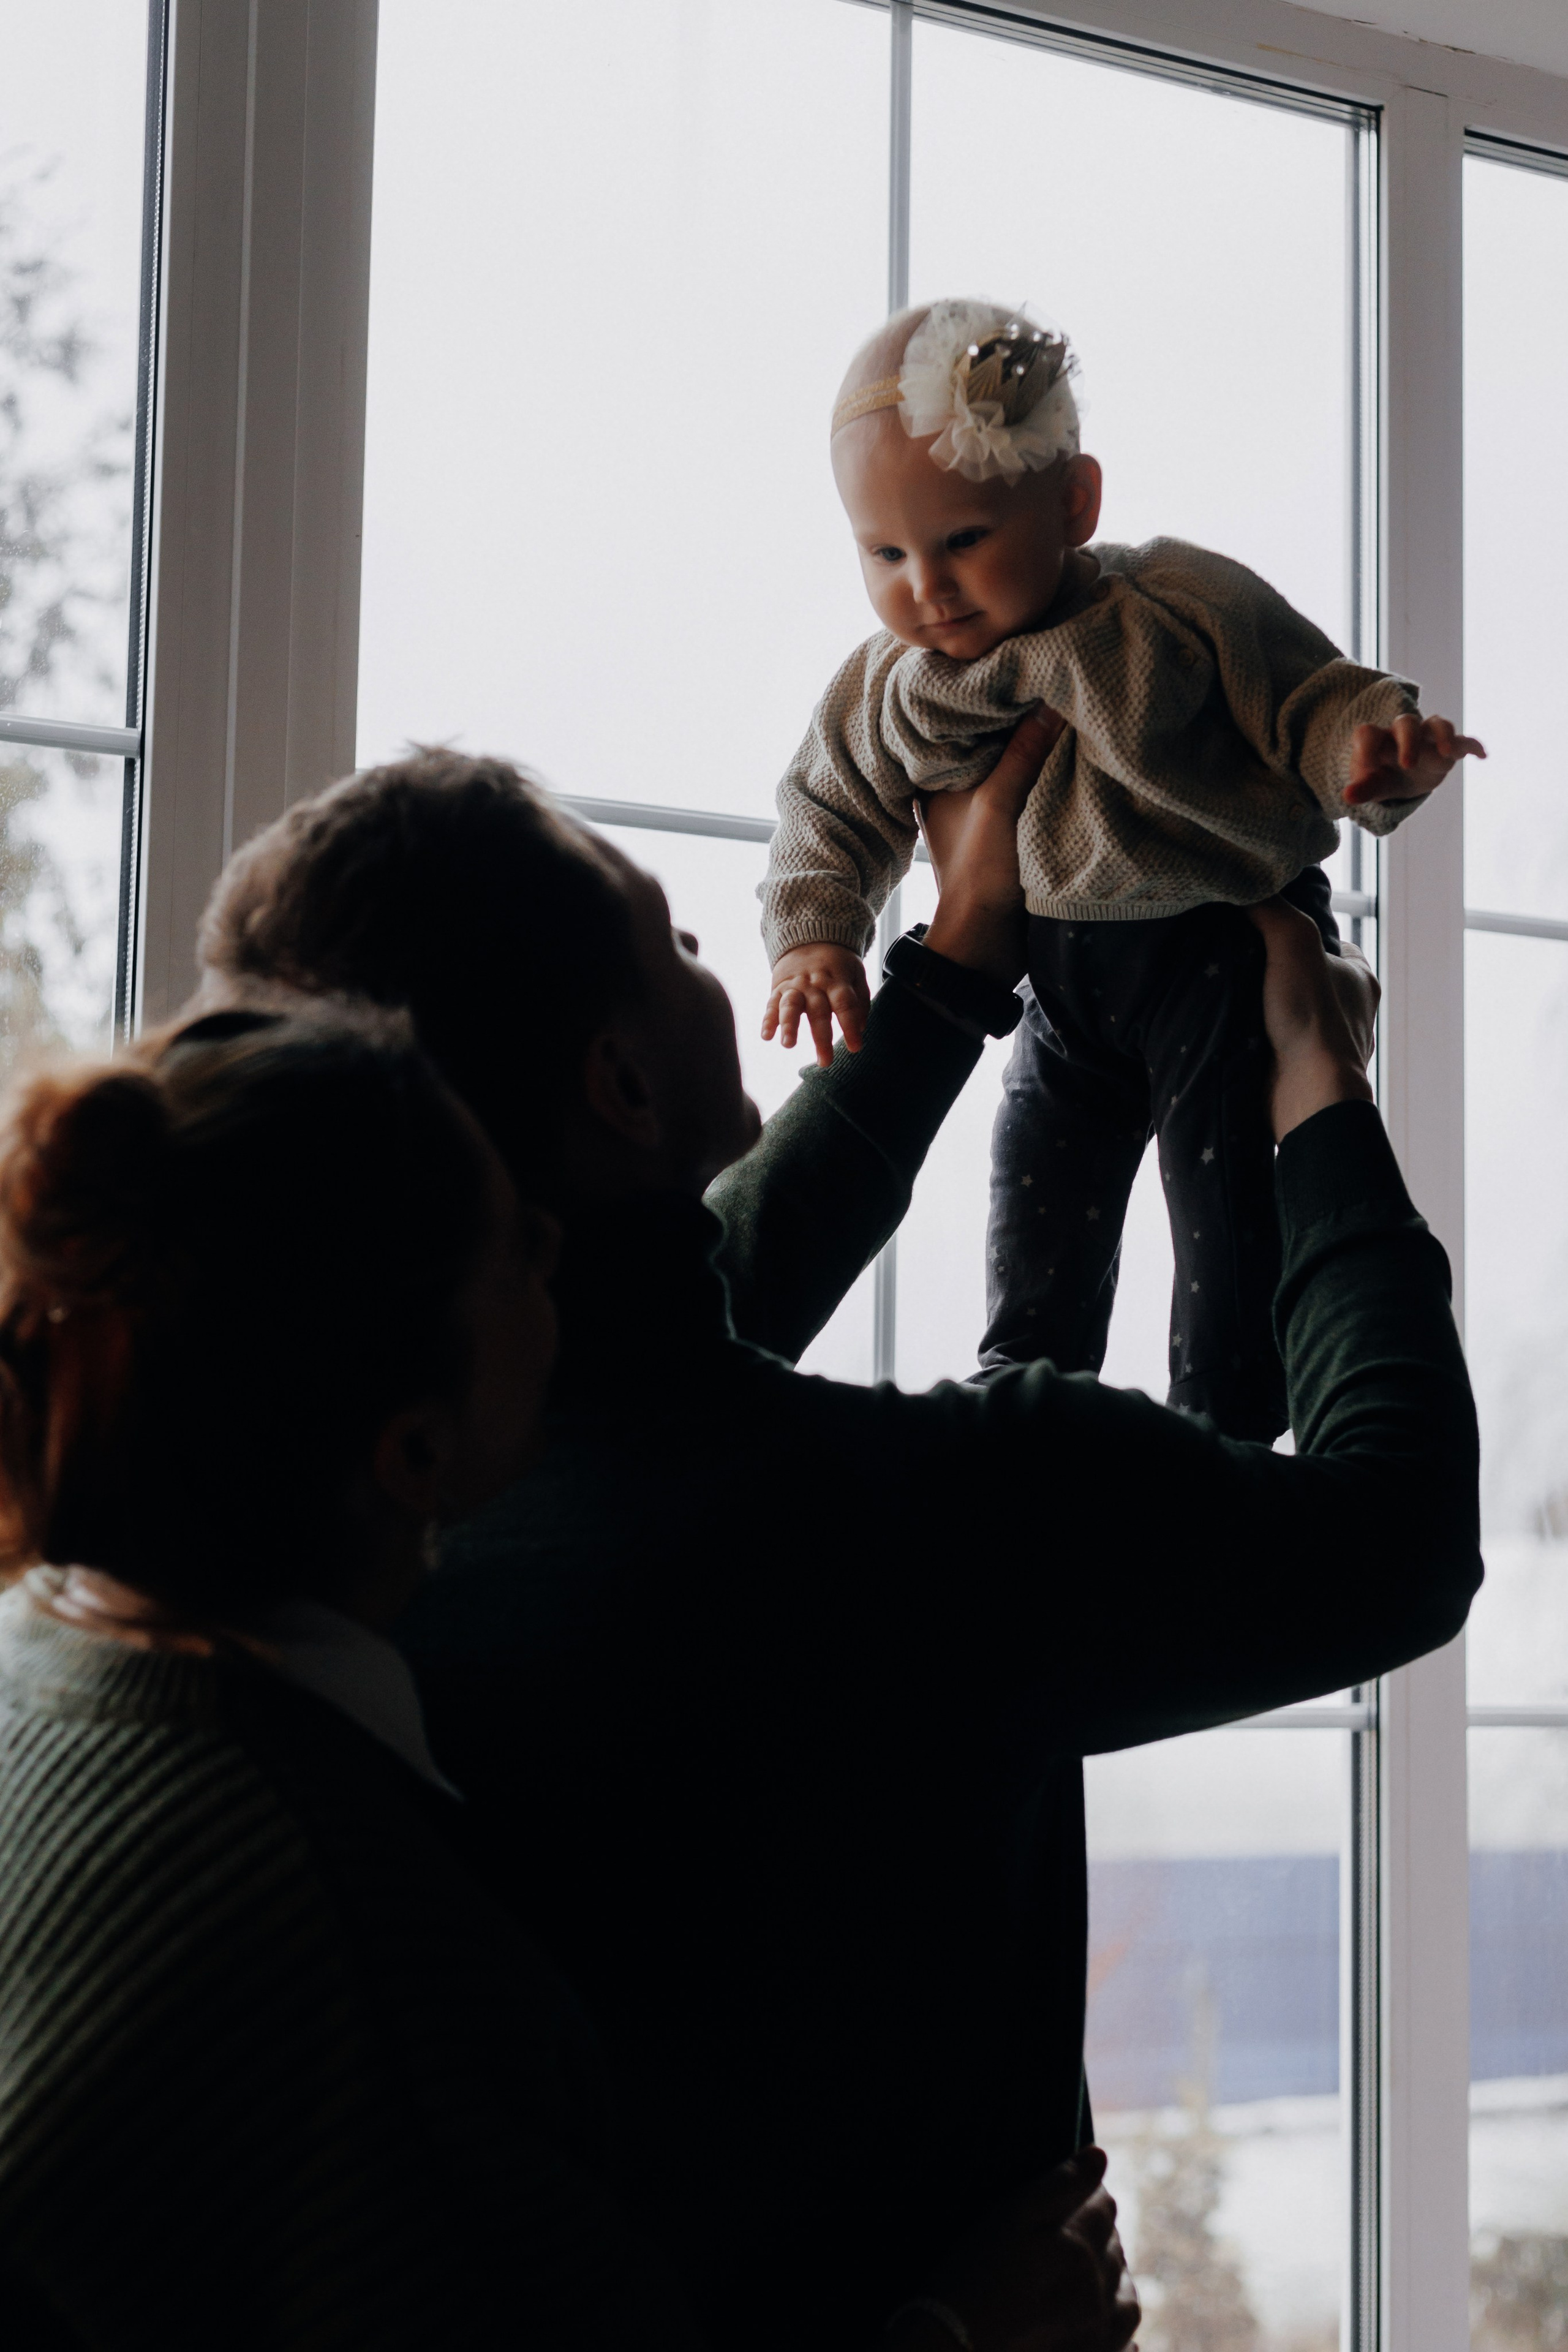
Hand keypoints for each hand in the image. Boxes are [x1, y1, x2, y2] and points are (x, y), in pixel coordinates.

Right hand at [763, 943, 870, 1067]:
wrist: (808, 938)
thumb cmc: (837, 964)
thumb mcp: (856, 973)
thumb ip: (860, 1000)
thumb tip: (860, 1028)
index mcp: (837, 980)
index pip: (845, 1004)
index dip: (850, 1025)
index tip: (855, 1047)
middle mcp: (815, 984)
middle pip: (818, 1011)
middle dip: (821, 1037)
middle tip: (825, 1061)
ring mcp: (795, 986)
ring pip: (791, 1005)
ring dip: (789, 1025)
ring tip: (788, 1045)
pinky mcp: (778, 989)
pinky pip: (771, 1004)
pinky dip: (768, 1020)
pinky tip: (766, 1036)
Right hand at [890, 2148, 1139, 2351]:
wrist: (950, 2348)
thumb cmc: (971, 2276)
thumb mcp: (1007, 2218)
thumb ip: (1059, 2185)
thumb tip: (1101, 2156)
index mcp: (1079, 2251)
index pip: (1104, 2207)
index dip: (1089, 2194)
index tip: (1072, 2194)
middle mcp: (1097, 2297)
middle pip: (1116, 2250)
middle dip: (1101, 2235)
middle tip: (1074, 2233)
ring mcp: (1098, 2340)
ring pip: (1127, 2300)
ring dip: (1115, 2280)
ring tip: (1092, 2275)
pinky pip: (1125, 2348)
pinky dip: (1120, 2333)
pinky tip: (1101, 2323)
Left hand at [919, 704, 1067, 986]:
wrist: (988, 945)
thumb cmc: (979, 877)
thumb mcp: (1000, 804)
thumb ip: (1023, 753)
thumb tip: (1052, 700)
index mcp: (942, 775)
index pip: (971, 719)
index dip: (1000, 695)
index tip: (1033, 668)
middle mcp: (962, 786)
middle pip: (999, 738)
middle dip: (1028, 718)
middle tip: (1065, 682)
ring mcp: (989, 807)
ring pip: (1020, 762)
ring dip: (1045, 747)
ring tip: (1077, 710)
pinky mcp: (1014, 826)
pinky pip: (1035, 787)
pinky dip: (1052, 774)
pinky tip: (1077, 754)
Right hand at [1248, 899, 1377, 1139]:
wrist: (1305, 1096)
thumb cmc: (1312, 1019)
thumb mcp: (1293, 941)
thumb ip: (1270, 909)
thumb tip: (1243, 888)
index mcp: (1360, 978)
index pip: (1331, 943)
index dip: (1298, 933)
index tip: (1263, 933)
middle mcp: (1349, 1011)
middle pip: (1306, 977)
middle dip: (1275, 973)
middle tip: (1237, 961)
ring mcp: (1324, 1044)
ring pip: (1290, 1013)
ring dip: (1263, 1008)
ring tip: (1228, 996)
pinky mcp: (1300, 1072)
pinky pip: (1276, 1044)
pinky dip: (1257, 1038)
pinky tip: (1232, 1029)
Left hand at [1344, 712, 1483, 807]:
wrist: (1403, 776)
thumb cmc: (1383, 776)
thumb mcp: (1373, 785)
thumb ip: (1363, 789)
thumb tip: (1348, 797)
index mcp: (1378, 740)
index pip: (1368, 733)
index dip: (1366, 746)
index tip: (1367, 768)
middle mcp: (1403, 733)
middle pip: (1406, 723)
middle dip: (1408, 741)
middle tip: (1407, 764)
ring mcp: (1428, 737)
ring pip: (1437, 723)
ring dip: (1443, 735)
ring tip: (1447, 754)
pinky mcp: (1449, 748)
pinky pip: (1463, 740)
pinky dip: (1473, 745)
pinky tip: (1482, 756)